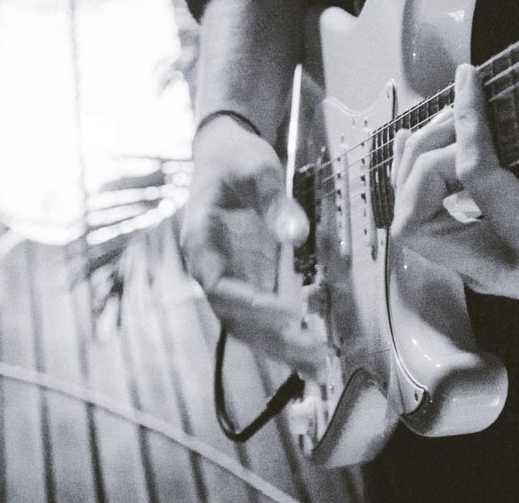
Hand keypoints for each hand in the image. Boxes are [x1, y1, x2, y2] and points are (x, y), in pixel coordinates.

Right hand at [180, 114, 329, 374]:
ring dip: (280, 346)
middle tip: (313, 352)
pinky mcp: (247, 278)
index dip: (250, 304)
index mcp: (200, 241)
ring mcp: (228, 276)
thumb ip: (275, 202)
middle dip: (273, 338)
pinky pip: (262, 315)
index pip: (219, 286)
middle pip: (235, 316)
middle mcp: (210, 267)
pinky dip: (284, 334)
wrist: (225, 152)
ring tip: (318, 366)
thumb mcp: (257, 168)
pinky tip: (312, 350)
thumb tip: (296, 235)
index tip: (288, 312)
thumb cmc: (235, 158)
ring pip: (248, 324)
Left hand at [390, 64, 518, 324]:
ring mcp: (481, 273)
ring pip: (410, 226)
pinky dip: (416, 183)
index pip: (476, 178)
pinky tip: (431, 147)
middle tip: (457, 116)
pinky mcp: (474, 266)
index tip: (470, 80)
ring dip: (416, 169)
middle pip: (417, 219)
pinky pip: (423, 225)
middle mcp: (498, 268)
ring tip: (449, 126)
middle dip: (426, 158)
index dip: (468, 121)